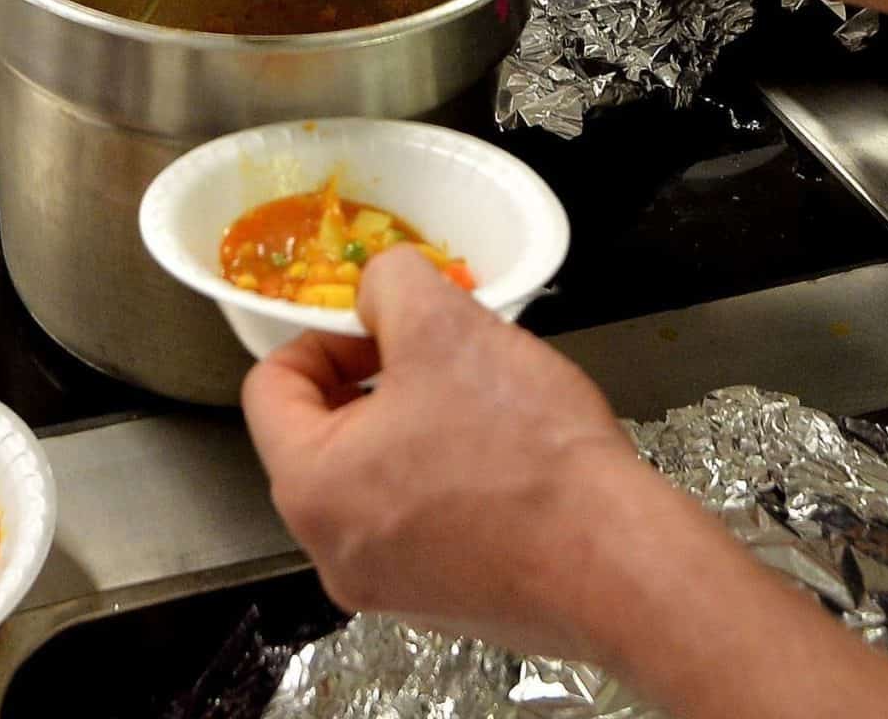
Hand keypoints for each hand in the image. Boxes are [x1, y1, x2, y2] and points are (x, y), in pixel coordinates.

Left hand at [242, 249, 655, 659]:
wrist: (616, 562)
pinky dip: (446, 483)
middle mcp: (332, 550)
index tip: (379, 328)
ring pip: (374, 480)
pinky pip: (418, 524)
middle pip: (322, 437)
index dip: (323, 338)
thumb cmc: (527, 455)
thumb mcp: (446, 325)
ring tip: (479, 407)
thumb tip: (376, 288)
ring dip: (413, 430)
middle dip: (374, 384)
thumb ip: (390, 285)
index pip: (270, 388)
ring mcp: (384, 586)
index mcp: (310, 485)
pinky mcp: (439, 603)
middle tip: (437, 358)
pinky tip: (503, 463)